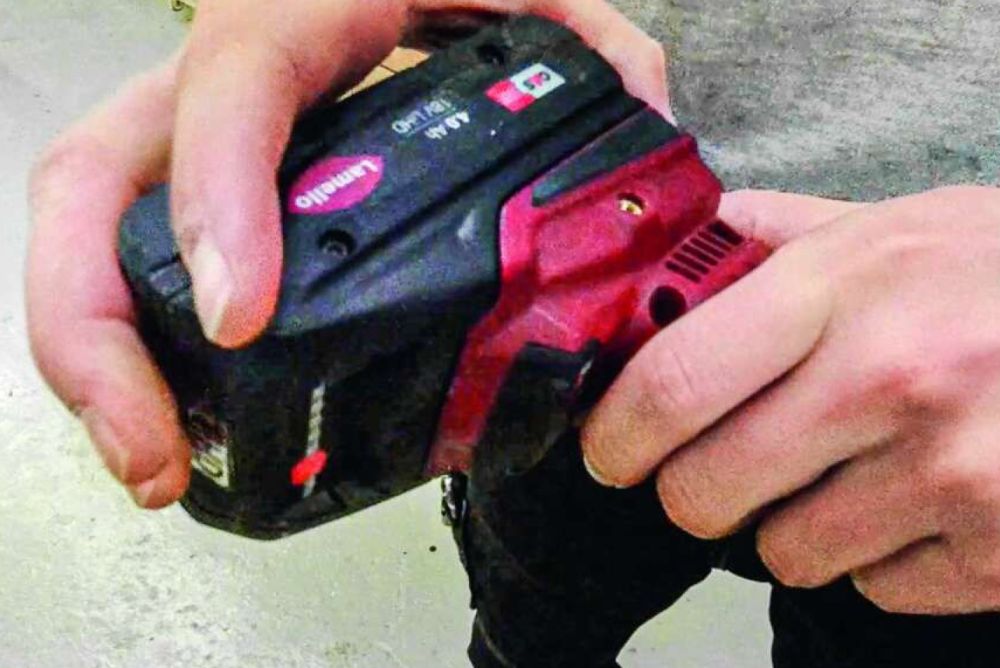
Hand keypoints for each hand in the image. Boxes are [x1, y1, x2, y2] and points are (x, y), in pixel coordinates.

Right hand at [26, 0, 668, 508]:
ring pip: (95, 227)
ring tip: (151, 460)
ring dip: (99, 355)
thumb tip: (644, 115)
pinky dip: (138, 335)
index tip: (243, 318)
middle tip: (152, 452)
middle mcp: (217, 80)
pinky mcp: (206, 179)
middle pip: (95, 185)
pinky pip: (136, 249)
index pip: (233, 86)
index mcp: (293, 12)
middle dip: (95, 330)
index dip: (220, 202)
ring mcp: (194, 133)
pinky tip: (175, 412)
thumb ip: (585, 36)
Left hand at [582, 185, 999, 613]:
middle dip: (691, 489)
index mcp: (846, 287)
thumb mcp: (891, 223)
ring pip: (782, 553)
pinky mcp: (999, 550)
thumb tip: (678, 249)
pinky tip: (912, 498)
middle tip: (716, 464)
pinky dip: (874, 554)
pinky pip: (872, 586)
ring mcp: (953, 475)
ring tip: (841, 468)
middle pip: (703, 493)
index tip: (611, 448)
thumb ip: (775, 237)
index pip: (675, 381)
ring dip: (789, 521)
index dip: (619, 432)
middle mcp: (894, 381)